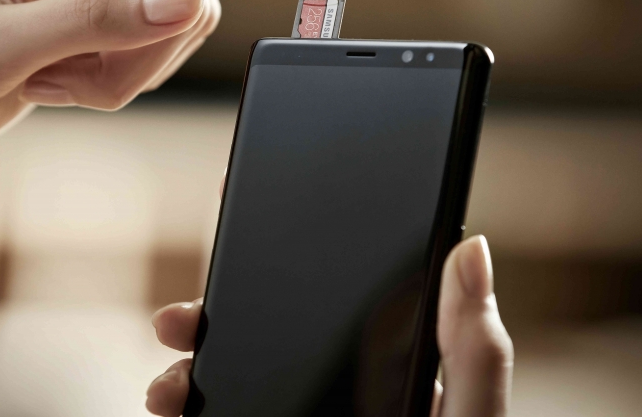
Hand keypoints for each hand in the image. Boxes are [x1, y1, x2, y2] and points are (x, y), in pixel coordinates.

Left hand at [0, 0, 335, 178]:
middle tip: (64, 77)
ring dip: (116, 72)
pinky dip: (107, 83)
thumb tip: (191, 0)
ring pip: (169, 26)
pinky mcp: (89, 11)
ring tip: (45, 80)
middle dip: (135, 49)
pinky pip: (146, 53)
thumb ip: (95, 22)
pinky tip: (48, 84)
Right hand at [147, 235, 512, 416]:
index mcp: (395, 371)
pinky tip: (175, 412)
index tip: (238, 241)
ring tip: (167, 389)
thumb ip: (474, 350)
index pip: (335, 304)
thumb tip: (470, 249)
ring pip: (238, 385)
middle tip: (177, 323)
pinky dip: (192, 413)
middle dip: (213, 324)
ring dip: (189, 376)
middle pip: (269, 341)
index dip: (282, 270)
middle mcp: (346, 395)